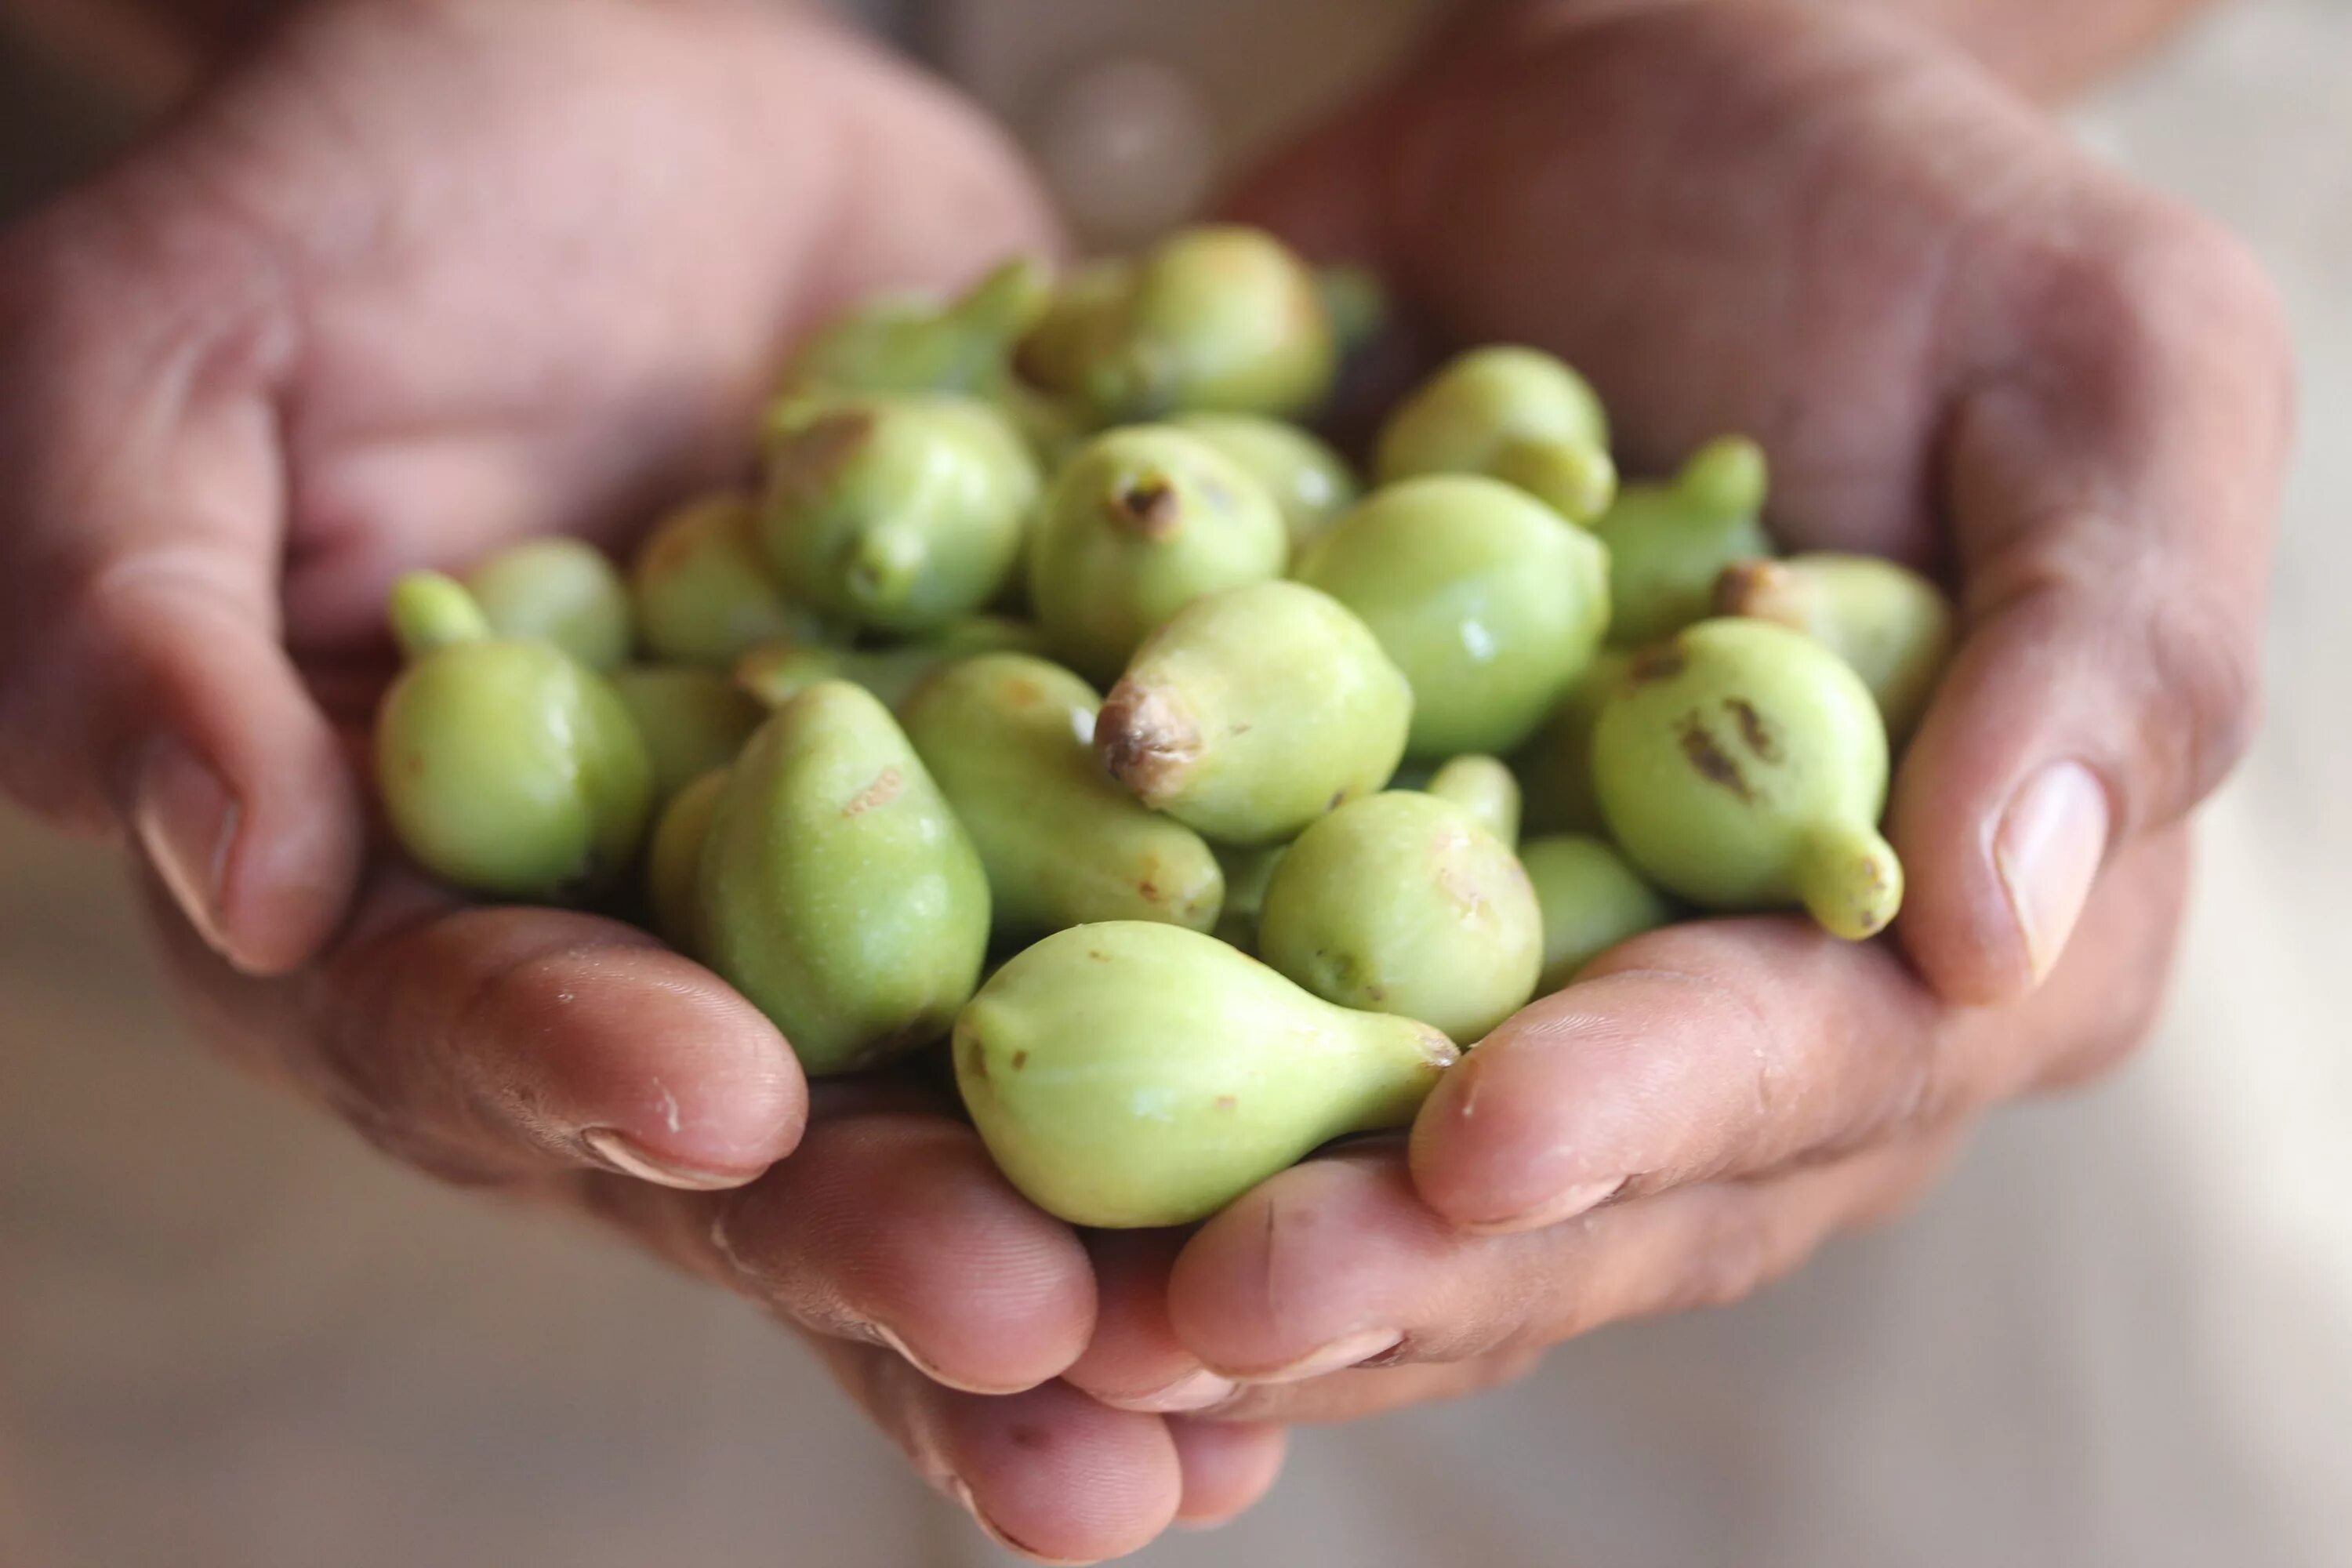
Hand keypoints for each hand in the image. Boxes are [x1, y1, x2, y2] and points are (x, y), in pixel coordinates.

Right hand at [0, 1, 1282, 1555]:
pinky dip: (1277, 990)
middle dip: (902, 1244)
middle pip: (773, 1135)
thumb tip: (230, 878)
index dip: (586, 1079)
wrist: (609, 94)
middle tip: (1051, 1351)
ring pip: (994, 1083)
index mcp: (420, 903)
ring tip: (1236, 1378)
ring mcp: (883, 875)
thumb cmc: (323, 223)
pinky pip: (1171, 894)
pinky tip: (1400, 1105)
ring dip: (1119, 1235)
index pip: (477, 1025)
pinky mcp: (1049, 771)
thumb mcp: (150, 379)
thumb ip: (137, 628)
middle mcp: (665, 938)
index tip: (721, 1111)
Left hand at [1058, 0, 2286, 1437]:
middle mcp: (1666, 991)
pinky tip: (916, 1087)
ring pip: (1326, 1126)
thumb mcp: (2111, 375)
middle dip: (1367, 1247)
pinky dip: (1048, 1007)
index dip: (1632, 1125)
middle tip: (1192, 1307)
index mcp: (1902, 946)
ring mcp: (1459, 931)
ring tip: (1028, 1282)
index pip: (1776, 1073)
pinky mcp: (1288, 838)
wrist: (1654, 103)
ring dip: (1173, 1215)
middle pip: (1529, 1176)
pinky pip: (1166, 951)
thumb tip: (1993, 944)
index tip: (1470, 1149)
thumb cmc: (1930, 222)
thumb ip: (2103, 656)